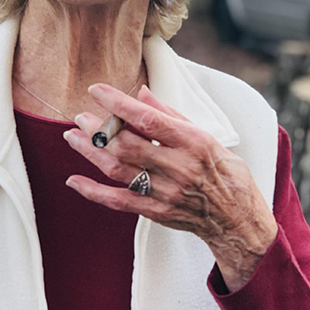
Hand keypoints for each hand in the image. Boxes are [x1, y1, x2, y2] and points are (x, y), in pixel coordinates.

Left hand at [63, 82, 277, 292]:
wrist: (237, 220)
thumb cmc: (225, 173)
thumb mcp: (207, 136)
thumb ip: (171, 115)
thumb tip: (141, 94)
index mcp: (193, 142)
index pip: (149, 119)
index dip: (119, 103)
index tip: (96, 90)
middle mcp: (178, 167)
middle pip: (127, 145)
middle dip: (98, 129)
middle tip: (80, 117)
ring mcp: (166, 192)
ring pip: (118, 169)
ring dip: (91, 152)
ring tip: (72, 136)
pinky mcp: (156, 212)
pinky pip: (118, 201)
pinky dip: (93, 191)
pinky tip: (74, 180)